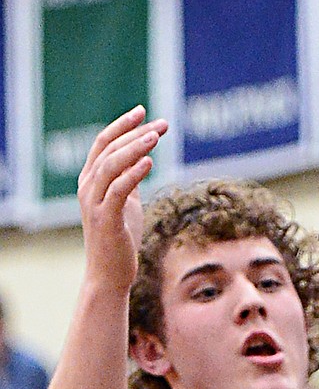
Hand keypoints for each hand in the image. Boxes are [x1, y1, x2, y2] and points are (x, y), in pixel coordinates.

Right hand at [78, 107, 168, 295]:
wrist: (109, 276)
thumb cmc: (120, 241)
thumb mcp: (126, 205)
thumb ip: (130, 181)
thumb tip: (143, 160)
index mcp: (90, 180)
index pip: (104, 143)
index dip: (123, 125)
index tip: (145, 112)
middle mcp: (87, 187)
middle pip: (109, 149)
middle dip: (135, 133)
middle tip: (160, 124)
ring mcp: (95, 203)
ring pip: (111, 165)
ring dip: (134, 148)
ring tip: (156, 137)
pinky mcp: (106, 219)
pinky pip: (118, 190)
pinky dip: (133, 174)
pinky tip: (150, 162)